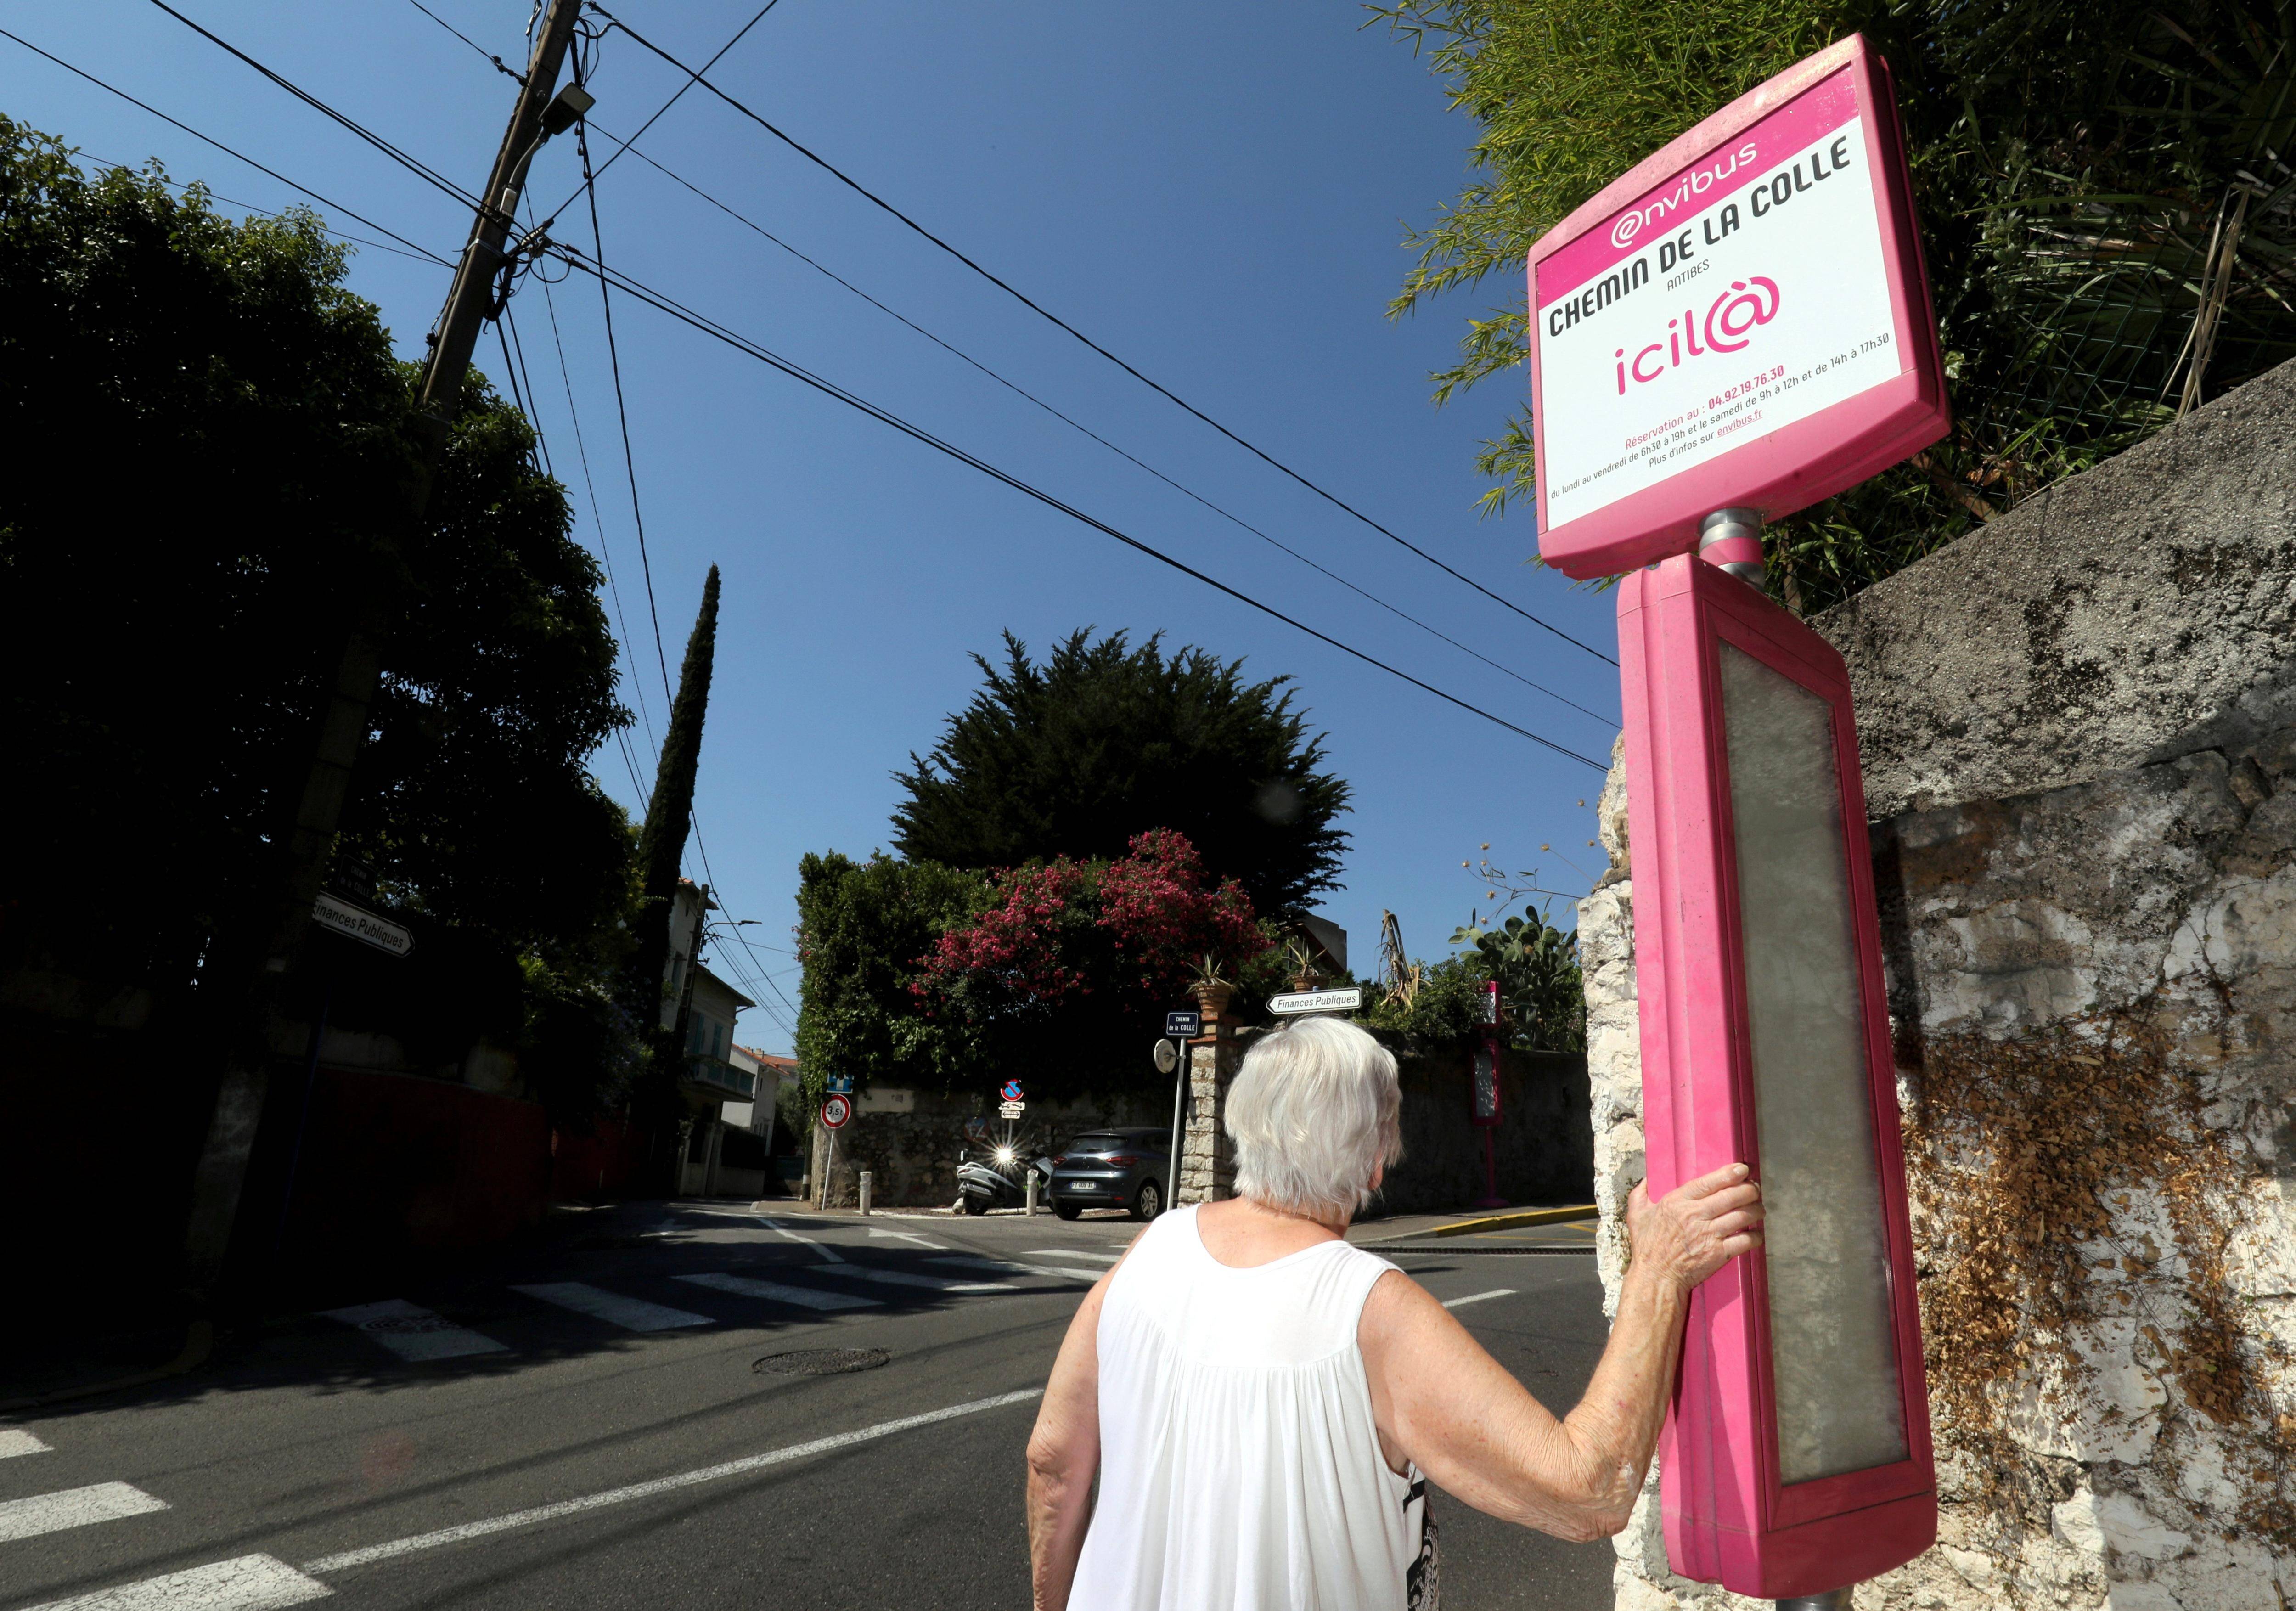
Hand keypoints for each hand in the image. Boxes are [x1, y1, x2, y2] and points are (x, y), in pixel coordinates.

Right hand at [1625, 1164, 1762, 1290]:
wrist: (1657, 1277)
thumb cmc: (1648, 1247)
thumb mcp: (1637, 1216)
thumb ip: (1639, 1195)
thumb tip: (1645, 1180)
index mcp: (1678, 1202)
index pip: (1709, 1182)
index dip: (1729, 1174)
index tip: (1742, 1169)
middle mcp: (1695, 1216)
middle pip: (1732, 1196)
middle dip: (1749, 1190)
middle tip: (1754, 1189)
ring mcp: (1709, 1235)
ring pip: (1743, 1216)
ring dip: (1756, 1210)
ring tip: (1758, 1208)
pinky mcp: (1719, 1254)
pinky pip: (1745, 1241)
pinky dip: (1755, 1236)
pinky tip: (1756, 1234)